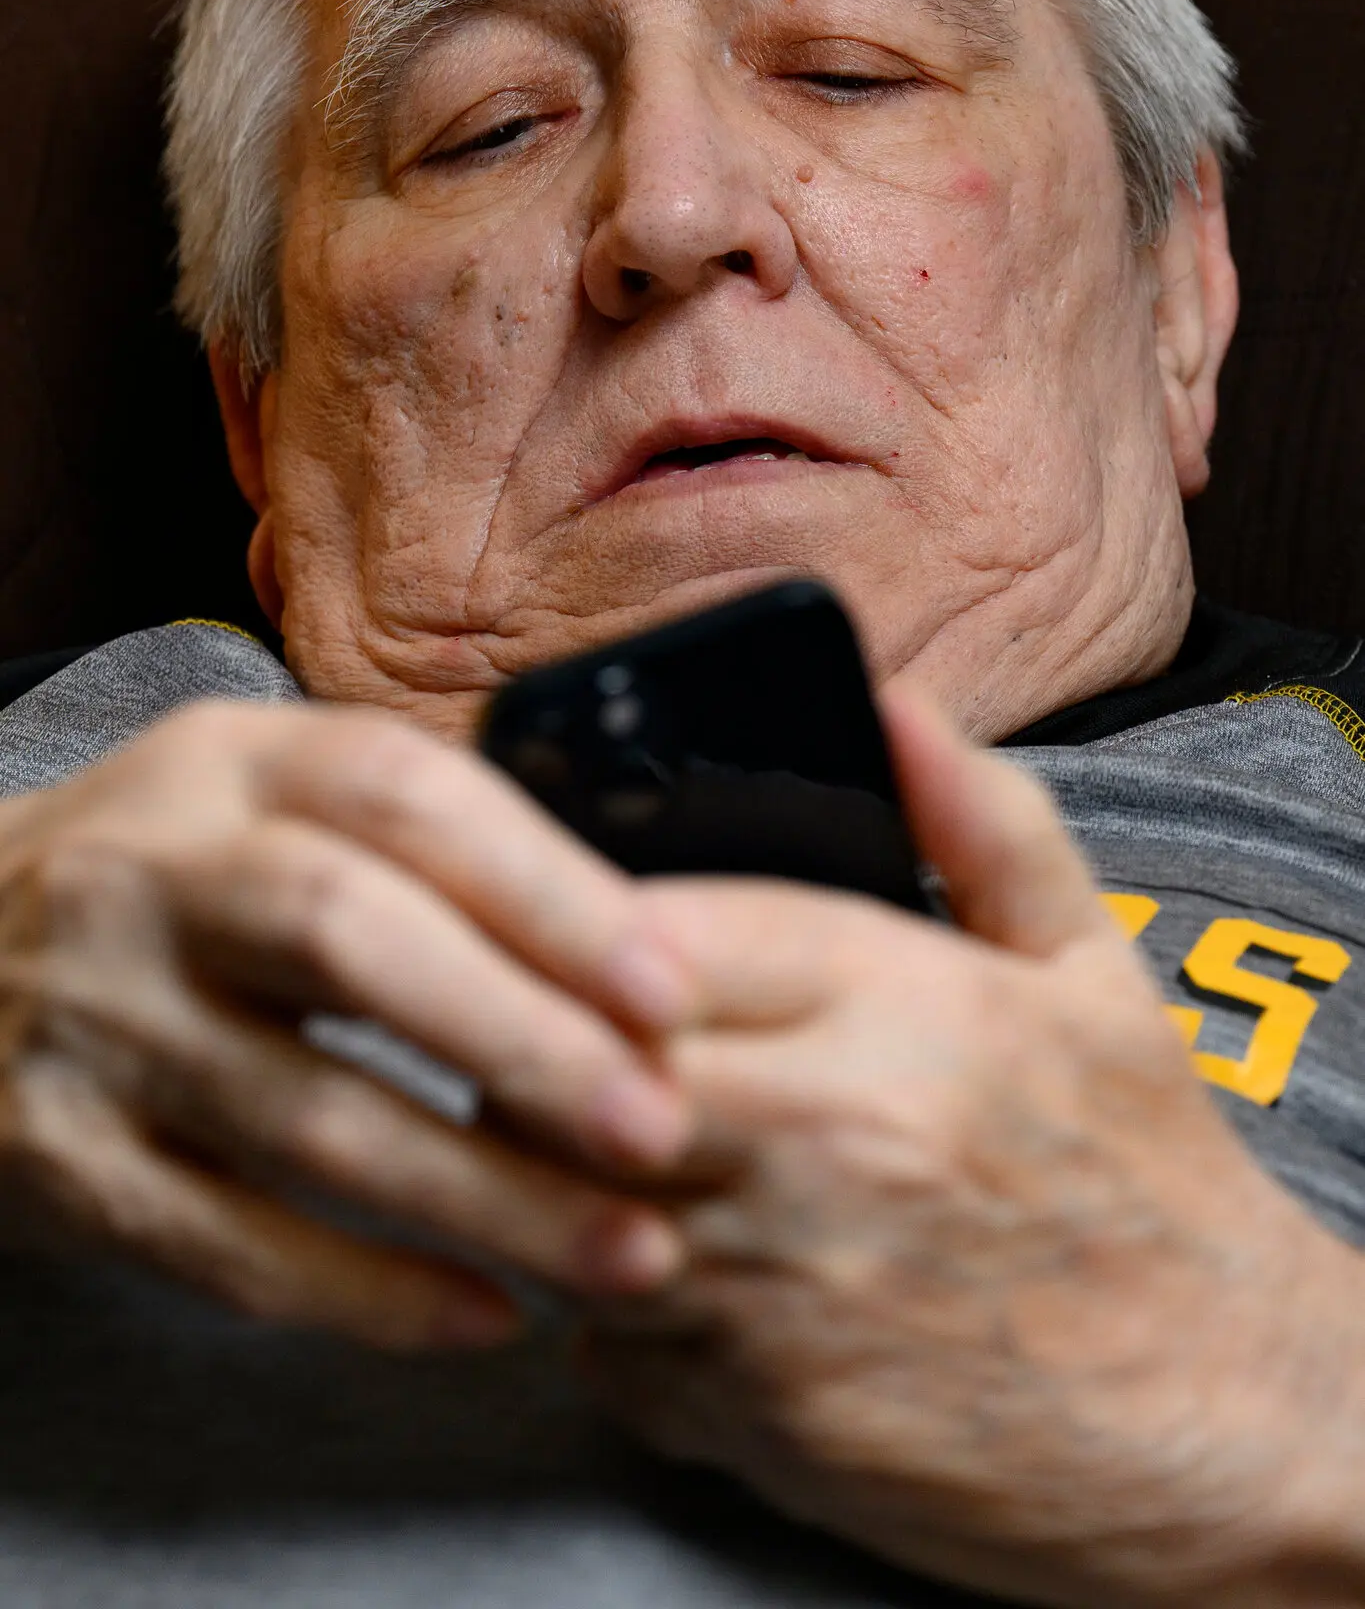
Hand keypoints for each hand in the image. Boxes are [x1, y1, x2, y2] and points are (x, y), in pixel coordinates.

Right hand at [0, 701, 691, 1349]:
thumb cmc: (162, 882)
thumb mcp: (261, 797)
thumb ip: (415, 830)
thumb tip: (632, 921)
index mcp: (231, 766)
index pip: (403, 795)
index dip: (546, 889)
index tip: (667, 985)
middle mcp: (150, 875)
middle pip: (347, 938)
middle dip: (522, 1037)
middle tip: (660, 1125)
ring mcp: (97, 1019)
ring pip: (305, 1115)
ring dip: (482, 1195)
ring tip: (627, 1249)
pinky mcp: (61, 1160)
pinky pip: (228, 1244)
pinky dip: (367, 1291)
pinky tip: (483, 1315)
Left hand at [582, 694, 1364, 1607]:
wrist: (1222, 1415)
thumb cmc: (1144, 1178)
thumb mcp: (1090, 966)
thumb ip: (982, 820)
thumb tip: (891, 704)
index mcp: (900, 1004)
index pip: (649, 933)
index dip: (579, 929)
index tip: (579, 938)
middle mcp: (822, 1139)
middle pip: (570, 1067)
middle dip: (544, 1048)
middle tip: (570, 1040)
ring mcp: (781, 1287)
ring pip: (562, 1206)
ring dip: (558, 1176)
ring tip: (613, 1149)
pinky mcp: (755, 1414)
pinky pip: (603, 1342)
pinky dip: (611, 1308)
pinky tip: (674, 1273)